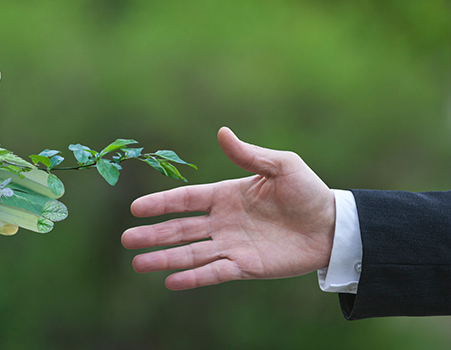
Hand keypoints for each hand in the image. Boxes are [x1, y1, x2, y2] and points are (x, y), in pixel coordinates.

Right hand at [122, 127, 335, 289]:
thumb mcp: (281, 165)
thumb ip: (249, 155)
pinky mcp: (245, 267)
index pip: (186, 200)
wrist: (333, 226)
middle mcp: (222, 222)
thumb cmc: (308, 192)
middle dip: (153, 234)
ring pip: (190, 253)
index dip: (161, 203)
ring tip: (138, 264)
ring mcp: (231, 245)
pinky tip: (171, 282)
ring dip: (164, 259)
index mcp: (226, 195)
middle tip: (126, 239)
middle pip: (180, 229)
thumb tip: (222, 132)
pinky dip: (193, 277)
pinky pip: (214, 272)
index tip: (136, 208)